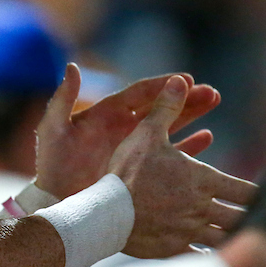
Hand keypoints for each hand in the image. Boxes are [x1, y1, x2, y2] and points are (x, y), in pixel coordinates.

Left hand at [34, 65, 220, 200]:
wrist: (57, 200)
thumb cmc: (52, 165)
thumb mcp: (52, 129)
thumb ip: (62, 99)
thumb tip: (71, 66)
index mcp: (107, 113)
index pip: (140, 93)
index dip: (162, 85)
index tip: (185, 78)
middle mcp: (125, 128)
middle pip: (161, 107)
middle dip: (186, 97)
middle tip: (211, 91)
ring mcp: (136, 149)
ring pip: (170, 126)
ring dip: (193, 114)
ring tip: (213, 102)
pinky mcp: (143, 170)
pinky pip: (170, 155)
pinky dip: (189, 146)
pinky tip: (207, 137)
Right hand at [109, 75, 256, 257]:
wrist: (106, 212)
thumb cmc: (127, 171)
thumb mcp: (146, 133)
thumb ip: (165, 108)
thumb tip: (180, 80)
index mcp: (202, 180)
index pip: (244, 190)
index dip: (262, 194)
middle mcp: (203, 208)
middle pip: (241, 217)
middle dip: (256, 219)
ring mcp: (190, 231)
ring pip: (227, 239)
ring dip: (240, 239)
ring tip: (253, 241)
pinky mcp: (175, 248)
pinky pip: (202, 257)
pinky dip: (214, 258)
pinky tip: (220, 260)